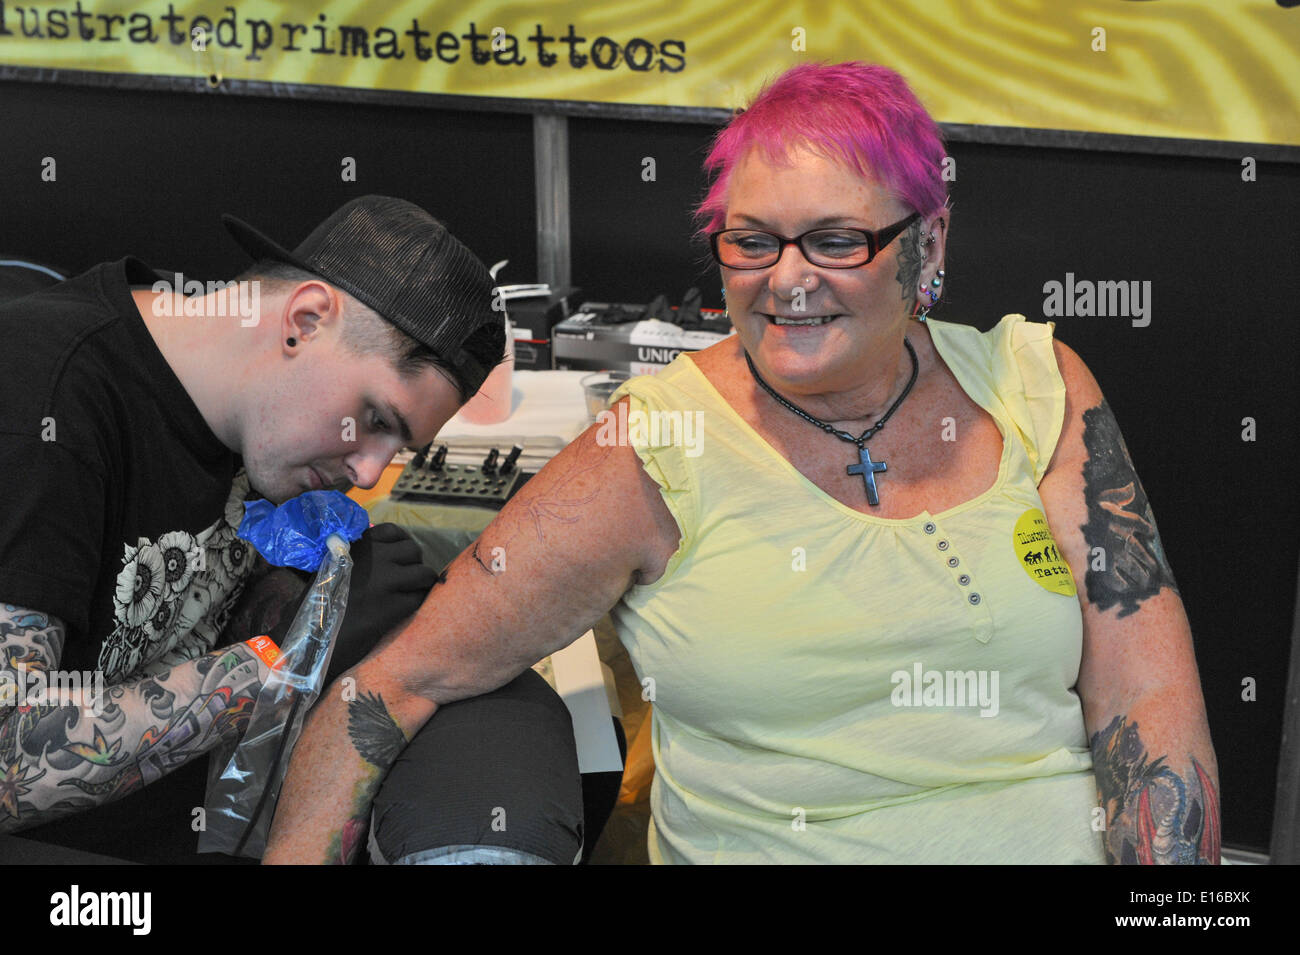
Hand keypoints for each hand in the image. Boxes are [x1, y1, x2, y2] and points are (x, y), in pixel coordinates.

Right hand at [326, 523, 437, 682]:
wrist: (310, 635)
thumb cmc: (318, 603)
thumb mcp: (333, 565)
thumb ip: (358, 556)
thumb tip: (387, 552)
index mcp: (358, 544)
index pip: (394, 531)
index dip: (401, 544)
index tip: (399, 558)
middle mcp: (375, 556)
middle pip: (414, 550)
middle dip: (413, 564)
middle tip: (407, 580)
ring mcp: (385, 580)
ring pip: (425, 573)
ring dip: (421, 584)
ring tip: (410, 595)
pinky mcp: (393, 606)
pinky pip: (418, 598)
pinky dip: (415, 604)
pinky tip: (402, 612)